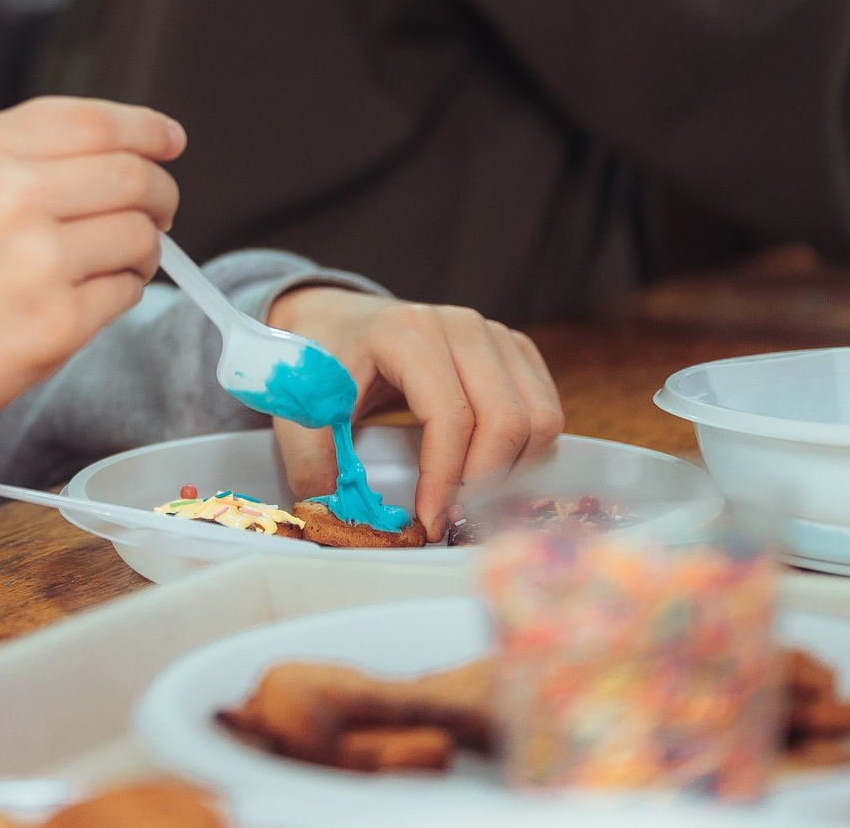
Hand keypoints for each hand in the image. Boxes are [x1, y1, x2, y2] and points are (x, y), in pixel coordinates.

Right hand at [0, 97, 183, 501]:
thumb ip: (23, 157)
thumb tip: (125, 151)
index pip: (97, 121)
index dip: (148, 128)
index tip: (170, 140)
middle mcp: (10, 195)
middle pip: (135, 175)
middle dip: (160, 194)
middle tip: (159, 212)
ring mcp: (36, 262)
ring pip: (142, 235)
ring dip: (145, 250)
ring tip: (116, 264)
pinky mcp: (55, 327)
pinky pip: (126, 293)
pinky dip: (122, 295)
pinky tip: (85, 302)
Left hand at [262, 288, 562, 541]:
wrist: (336, 320)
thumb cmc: (323, 362)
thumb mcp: (303, 410)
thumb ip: (316, 467)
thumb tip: (347, 527)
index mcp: (407, 333)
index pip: (450, 417)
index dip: (445, 479)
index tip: (429, 523)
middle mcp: (460, 325)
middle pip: (505, 420)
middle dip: (484, 482)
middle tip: (453, 517)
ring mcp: (494, 334)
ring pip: (538, 417)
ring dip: (512, 470)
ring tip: (470, 497)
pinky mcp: (514, 349)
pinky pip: (545, 409)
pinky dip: (527, 451)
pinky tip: (489, 472)